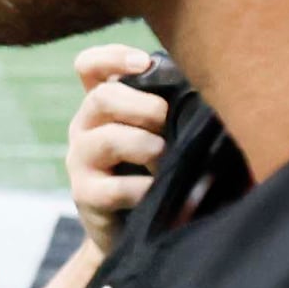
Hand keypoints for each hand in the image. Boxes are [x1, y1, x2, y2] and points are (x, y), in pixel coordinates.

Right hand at [62, 44, 167, 258]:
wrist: (131, 230)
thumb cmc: (153, 171)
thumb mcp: (158, 134)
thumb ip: (166, 111)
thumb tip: (208, 92)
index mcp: (101, 106)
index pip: (88, 66)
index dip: (111, 57)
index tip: (143, 64)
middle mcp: (84, 127)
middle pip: (102, 98)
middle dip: (143, 106)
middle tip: (166, 120)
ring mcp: (80, 161)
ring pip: (107, 139)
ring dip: (145, 146)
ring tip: (165, 158)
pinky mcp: (85, 195)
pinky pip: (115, 187)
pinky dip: (144, 187)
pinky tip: (157, 190)